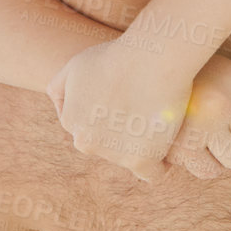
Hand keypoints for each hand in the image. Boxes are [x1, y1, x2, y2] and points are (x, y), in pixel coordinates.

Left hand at [47, 39, 193, 179]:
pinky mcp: (141, 160)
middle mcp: (87, 142)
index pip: (92, 127)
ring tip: (160, 119)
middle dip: (123, 133)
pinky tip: (170, 148)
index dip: (111, 114)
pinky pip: (153, 173)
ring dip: (143, 144)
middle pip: (110, 145)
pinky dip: (161, 165)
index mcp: (72, 121)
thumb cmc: (118, 56)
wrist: (152, 58)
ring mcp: (114, 154)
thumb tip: (61, 108)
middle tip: (146, 110)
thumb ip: (59, 89)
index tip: (129, 102)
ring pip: (130, 157)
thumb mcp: (76, 65)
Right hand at [163, 54, 230, 180]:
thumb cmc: (192, 78)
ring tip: (213, 138)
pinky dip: (209, 165)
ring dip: (230, 154)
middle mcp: (220, 104)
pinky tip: (198, 149)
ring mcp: (200, 128)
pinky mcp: (178, 148)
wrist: (143, 77)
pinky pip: (209, 171)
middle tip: (226, 126)